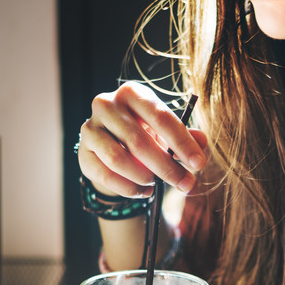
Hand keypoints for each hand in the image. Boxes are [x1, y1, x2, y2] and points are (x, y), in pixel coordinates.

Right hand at [77, 83, 208, 197]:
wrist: (112, 145)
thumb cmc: (146, 133)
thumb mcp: (167, 131)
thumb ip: (186, 136)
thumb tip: (202, 142)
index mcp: (132, 93)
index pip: (161, 117)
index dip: (182, 143)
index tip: (199, 164)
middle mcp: (107, 105)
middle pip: (139, 141)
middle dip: (167, 167)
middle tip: (185, 184)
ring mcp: (90, 128)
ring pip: (118, 160)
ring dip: (144, 177)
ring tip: (156, 183)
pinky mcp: (83, 152)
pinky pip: (106, 176)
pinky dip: (129, 188)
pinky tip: (143, 191)